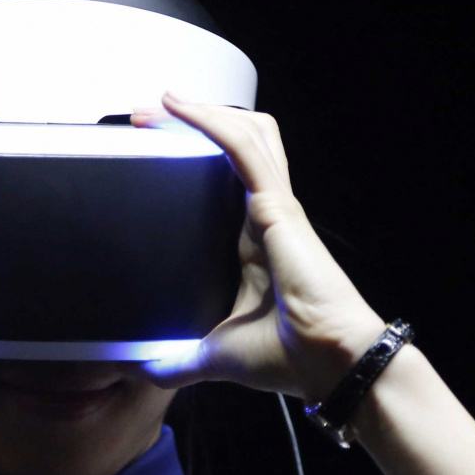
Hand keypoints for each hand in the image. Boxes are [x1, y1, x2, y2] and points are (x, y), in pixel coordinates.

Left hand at [130, 91, 387, 402]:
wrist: (330, 364)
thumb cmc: (290, 356)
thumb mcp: (215, 353)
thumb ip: (178, 358)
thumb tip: (144, 371)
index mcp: (253, 240)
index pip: (228, 176)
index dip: (199, 151)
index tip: (152, 145)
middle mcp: (265, 215)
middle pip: (238, 143)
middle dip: (195, 122)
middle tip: (144, 118)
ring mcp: (275, 206)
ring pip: (247, 133)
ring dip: (202, 111)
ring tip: (157, 103)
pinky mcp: (278, 207)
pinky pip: (243, 149)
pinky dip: (211, 122)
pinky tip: (176, 108)